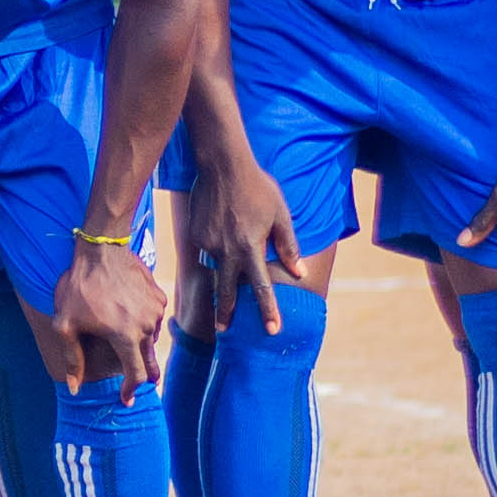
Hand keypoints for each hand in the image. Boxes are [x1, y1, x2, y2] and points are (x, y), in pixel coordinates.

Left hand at [49, 231, 170, 386]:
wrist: (100, 248)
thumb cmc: (79, 286)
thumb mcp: (66, 323)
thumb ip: (72, 358)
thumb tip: (75, 389)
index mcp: (126, 336)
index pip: (136, 374)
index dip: (131, 390)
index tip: (126, 399)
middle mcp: (147, 326)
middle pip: (147, 359)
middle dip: (143, 374)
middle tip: (141, 383)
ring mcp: (155, 310)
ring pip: (151, 338)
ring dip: (141, 345)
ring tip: (128, 344)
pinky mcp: (158, 296)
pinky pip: (154, 318)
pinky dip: (145, 323)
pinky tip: (131, 318)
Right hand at [190, 155, 305, 334]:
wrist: (222, 164)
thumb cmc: (257, 187)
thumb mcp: (281, 214)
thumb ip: (288, 246)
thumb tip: (299, 272)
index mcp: (250, 247)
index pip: (261, 287)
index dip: (268, 310)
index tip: (272, 330)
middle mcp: (226, 250)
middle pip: (226, 291)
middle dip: (226, 313)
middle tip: (224, 331)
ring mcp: (208, 243)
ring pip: (215, 268)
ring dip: (220, 279)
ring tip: (223, 282)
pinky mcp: (196, 234)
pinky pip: (207, 250)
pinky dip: (215, 250)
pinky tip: (220, 233)